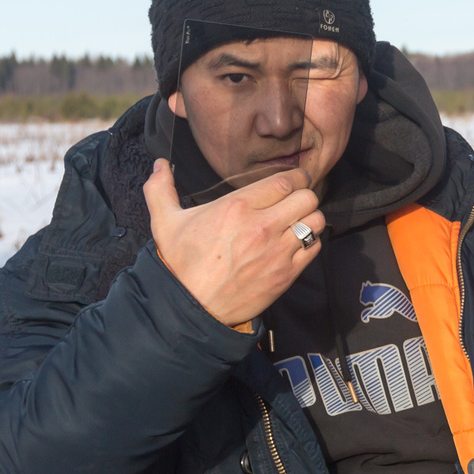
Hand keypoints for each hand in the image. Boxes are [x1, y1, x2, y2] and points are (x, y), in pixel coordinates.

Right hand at [143, 159, 324, 327]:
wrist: (191, 307)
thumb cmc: (180, 264)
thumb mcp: (165, 222)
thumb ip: (160, 189)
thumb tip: (158, 165)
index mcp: (237, 206)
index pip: (285, 181)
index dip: (296, 177)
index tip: (296, 179)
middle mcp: (262, 226)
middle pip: (307, 198)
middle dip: (305, 195)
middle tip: (297, 200)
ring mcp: (277, 251)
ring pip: (316, 221)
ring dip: (310, 218)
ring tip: (298, 221)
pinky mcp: (286, 274)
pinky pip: (314, 247)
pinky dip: (310, 242)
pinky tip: (297, 243)